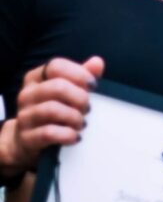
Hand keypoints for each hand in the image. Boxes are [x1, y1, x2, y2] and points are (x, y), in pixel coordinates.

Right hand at [1, 57, 103, 172]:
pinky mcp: (26, 137)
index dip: (79, 74)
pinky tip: (75, 137)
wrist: (27, 140)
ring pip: (52, 110)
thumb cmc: (53, 110)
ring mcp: (24, 116)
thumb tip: (98, 62)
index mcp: (36, 78)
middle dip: (80, 98)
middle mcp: (27, 94)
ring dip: (75, 118)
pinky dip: (68, 135)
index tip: (93, 86)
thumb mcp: (67, 91)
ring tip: (81, 123)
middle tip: (87, 109)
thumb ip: (82, 76)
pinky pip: (49, 133)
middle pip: (57, 87)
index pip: (56, 66)